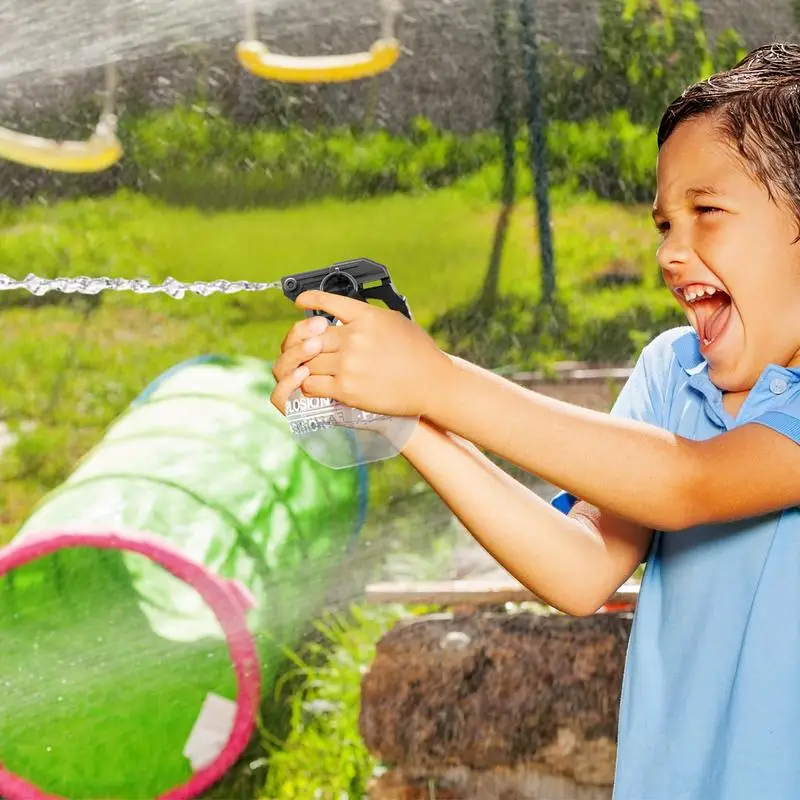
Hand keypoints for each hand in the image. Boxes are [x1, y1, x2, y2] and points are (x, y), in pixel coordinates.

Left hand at [272, 290, 453, 417]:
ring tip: (306, 368)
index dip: (310, 299)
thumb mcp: (395, 322)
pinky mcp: (346, 389)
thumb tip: (345, 317)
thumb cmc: (419, 353)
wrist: (432, 383)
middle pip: (311, 336)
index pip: (328, 302)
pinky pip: (312, 384)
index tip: (300, 300)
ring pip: (308, 361)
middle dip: (303, 342)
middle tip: (300, 346)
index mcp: (366, 317)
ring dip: (304, 365)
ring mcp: (349, 364)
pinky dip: (307, 383)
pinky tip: (312, 382)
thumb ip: (367, 317)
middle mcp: (354, 338)